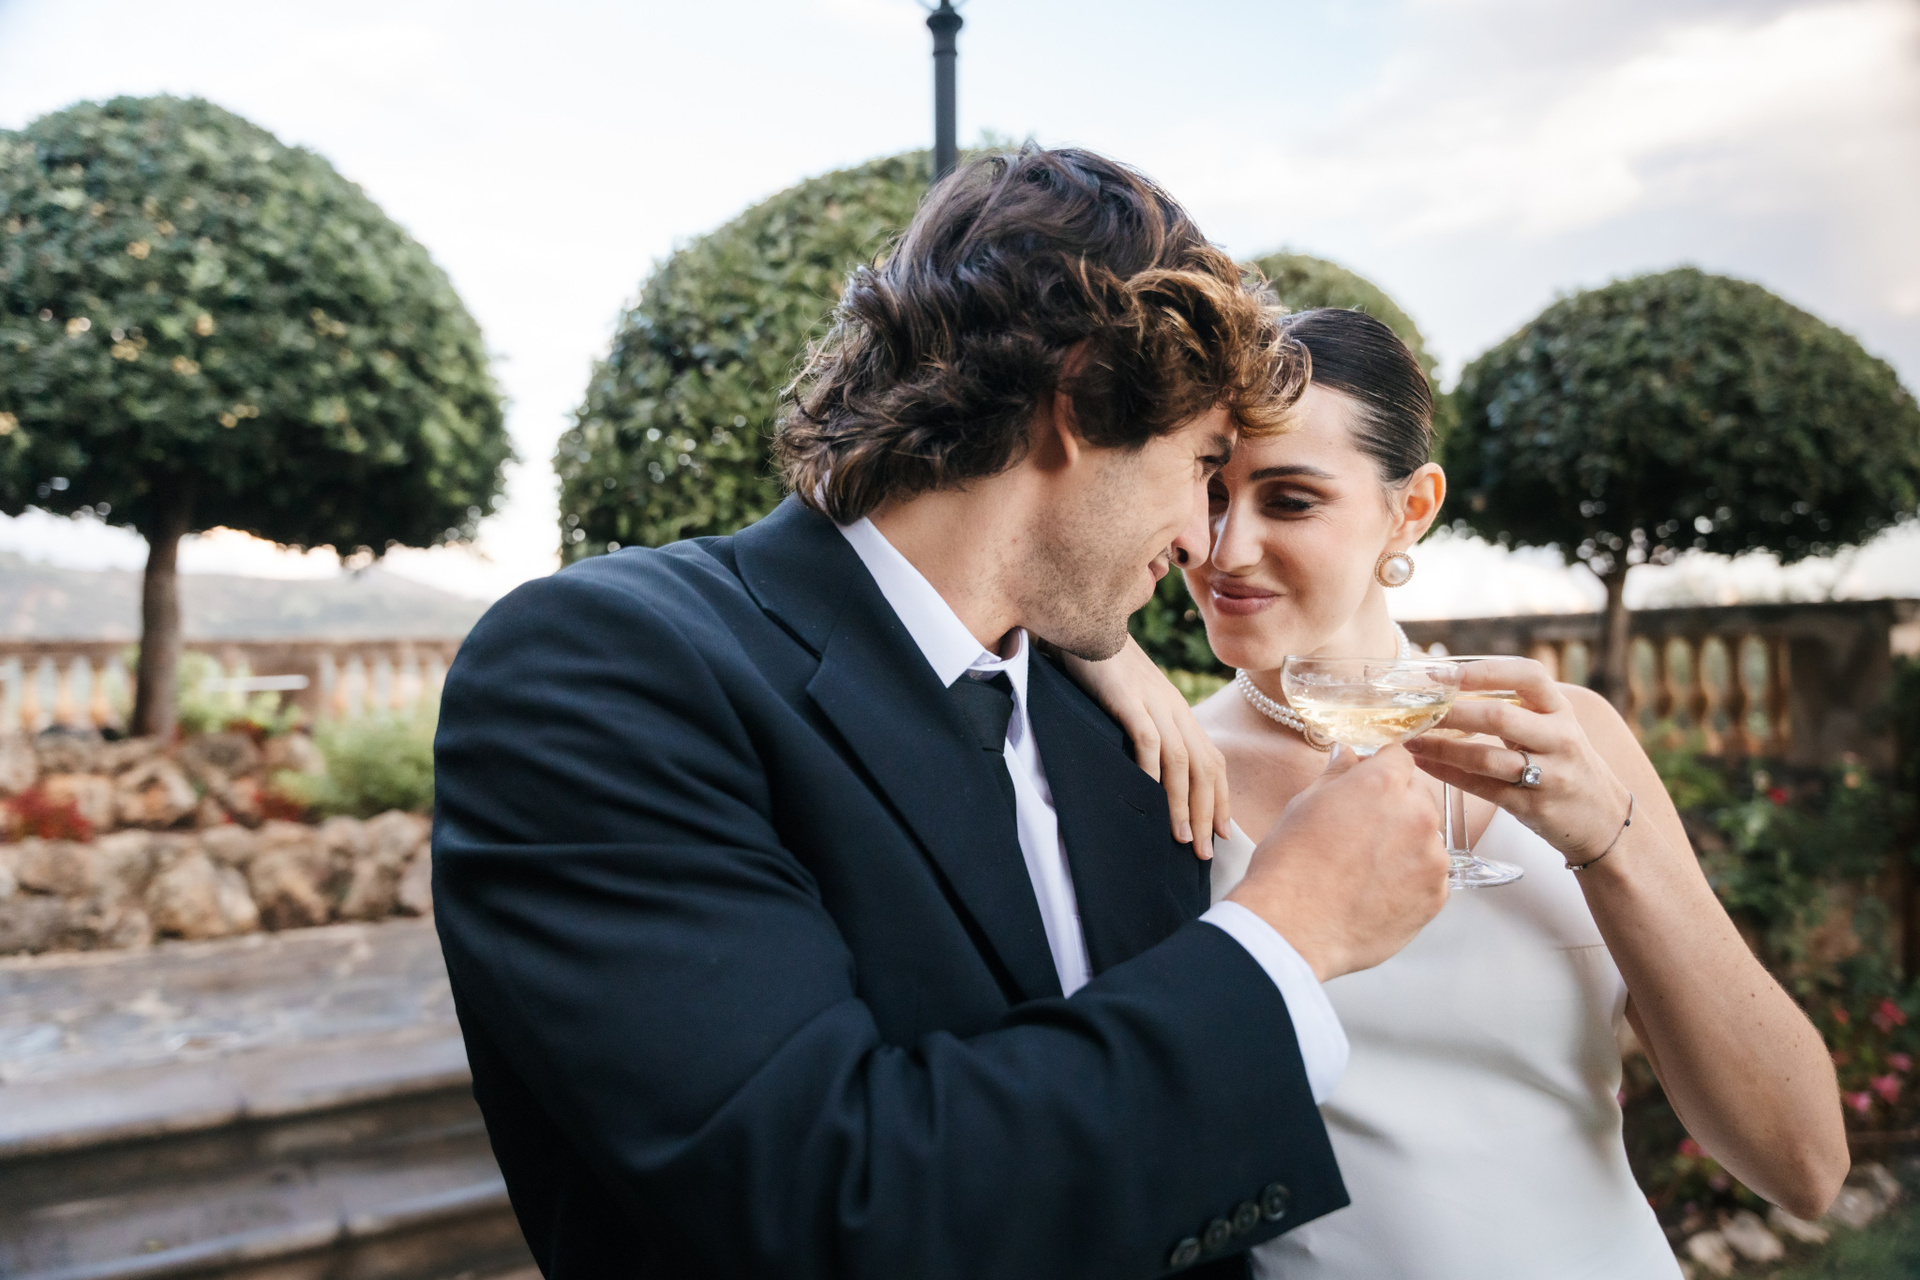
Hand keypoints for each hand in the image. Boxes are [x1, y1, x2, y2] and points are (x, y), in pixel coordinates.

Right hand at [1056, 636, 1228, 859]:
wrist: (1085, 619)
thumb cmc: (1102, 663)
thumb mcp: (1132, 697)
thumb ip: (1145, 725)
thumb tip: (1147, 767)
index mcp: (1177, 710)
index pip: (1212, 760)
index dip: (1220, 798)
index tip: (1221, 833)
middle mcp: (1174, 708)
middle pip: (1204, 767)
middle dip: (1207, 814)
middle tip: (1205, 853)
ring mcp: (1153, 703)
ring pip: (1181, 762)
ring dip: (1183, 804)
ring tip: (1182, 840)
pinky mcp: (1128, 698)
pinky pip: (1148, 740)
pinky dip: (1152, 772)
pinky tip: (1150, 799)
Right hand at [1226, 744, 1447, 980]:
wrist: (1294, 927)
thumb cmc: (1290, 867)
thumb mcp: (1303, 805)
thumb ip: (1336, 776)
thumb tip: (1347, 756)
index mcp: (1382, 784)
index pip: (1399, 757)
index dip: (1381, 768)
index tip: (1370, 782)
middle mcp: (1416, 815)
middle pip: (1419, 795)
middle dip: (1396, 805)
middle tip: (1362, 831)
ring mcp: (1432, 858)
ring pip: (1427, 838)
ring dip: (1406, 844)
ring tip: (1366, 869)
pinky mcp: (1436, 896)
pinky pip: (1431, 876)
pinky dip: (1411, 879)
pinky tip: (1377, 891)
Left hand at [1403, 658, 1632, 863]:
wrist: (1605, 819)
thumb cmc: (1565, 763)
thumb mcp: (1553, 726)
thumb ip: (1515, 706)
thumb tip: (1449, 683)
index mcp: (1560, 710)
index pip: (1526, 676)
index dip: (1483, 671)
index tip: (1443, 672)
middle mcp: (1559, 738)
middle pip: (1498, 717)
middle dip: (1451, 712)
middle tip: (1415, 709)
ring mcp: (1549, 774)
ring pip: (1487, 757)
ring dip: (1441, 747)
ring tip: (1410, 739)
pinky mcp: (1533, 806)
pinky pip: (1483, 788)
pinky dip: (1448, 774)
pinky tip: (1424, 763)